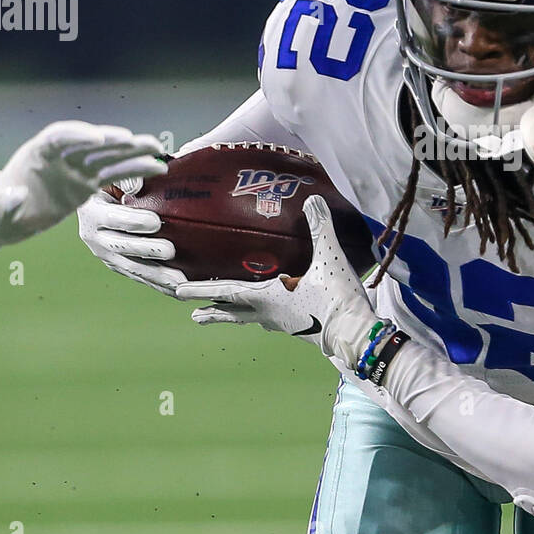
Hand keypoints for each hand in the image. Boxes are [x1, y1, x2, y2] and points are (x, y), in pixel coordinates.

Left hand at [0, 121, 166, 259]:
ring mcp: (77, 168)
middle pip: (90, 142)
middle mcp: (61, 156)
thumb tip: (17, 195)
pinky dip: (135, 170)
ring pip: (109, 155)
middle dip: (112, 139)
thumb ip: (4, 203)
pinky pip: (115, 174)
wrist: (8, 216)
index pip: (59, 137)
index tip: (97, 138)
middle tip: (133, 139)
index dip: (78, 135)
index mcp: (37, 153)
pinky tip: (157, 168)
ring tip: (157, 147)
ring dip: (133, 150)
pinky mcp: (89, 182)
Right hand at [77, 185, 188, 296]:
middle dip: (147, 250)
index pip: (112, 218)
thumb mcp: (113, 174)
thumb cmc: (109, 180)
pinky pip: (139, 276)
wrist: (92, 199)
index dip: (133, 221)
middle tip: (171, 250)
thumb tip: (152, 172)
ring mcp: (105, 254)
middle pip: (121, 247)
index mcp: (92, 212)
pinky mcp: (117, 264)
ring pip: (130, 267)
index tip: (156, 221)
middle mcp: (94, 237)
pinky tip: (178, 292)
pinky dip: (158, 285)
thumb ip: (129, 176)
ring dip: (156, 276)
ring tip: (179, 281)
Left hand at [175, 195, 378, 366]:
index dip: (202, 289)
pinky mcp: (297, 327)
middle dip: (210, 308)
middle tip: (191, 312)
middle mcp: (269, 313)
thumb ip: (320, 228)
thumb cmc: (337, 298)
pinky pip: (267, 320)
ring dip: (229, 315)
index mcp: (268, 297)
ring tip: (212, 317)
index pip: (227, 291)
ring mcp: (282, 323)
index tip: (177, 292)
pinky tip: (261, 316)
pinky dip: (254, 316)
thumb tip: (312, 200)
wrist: (356, 334)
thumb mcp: (329, 259)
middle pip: (232, 310)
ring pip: (247, 319)